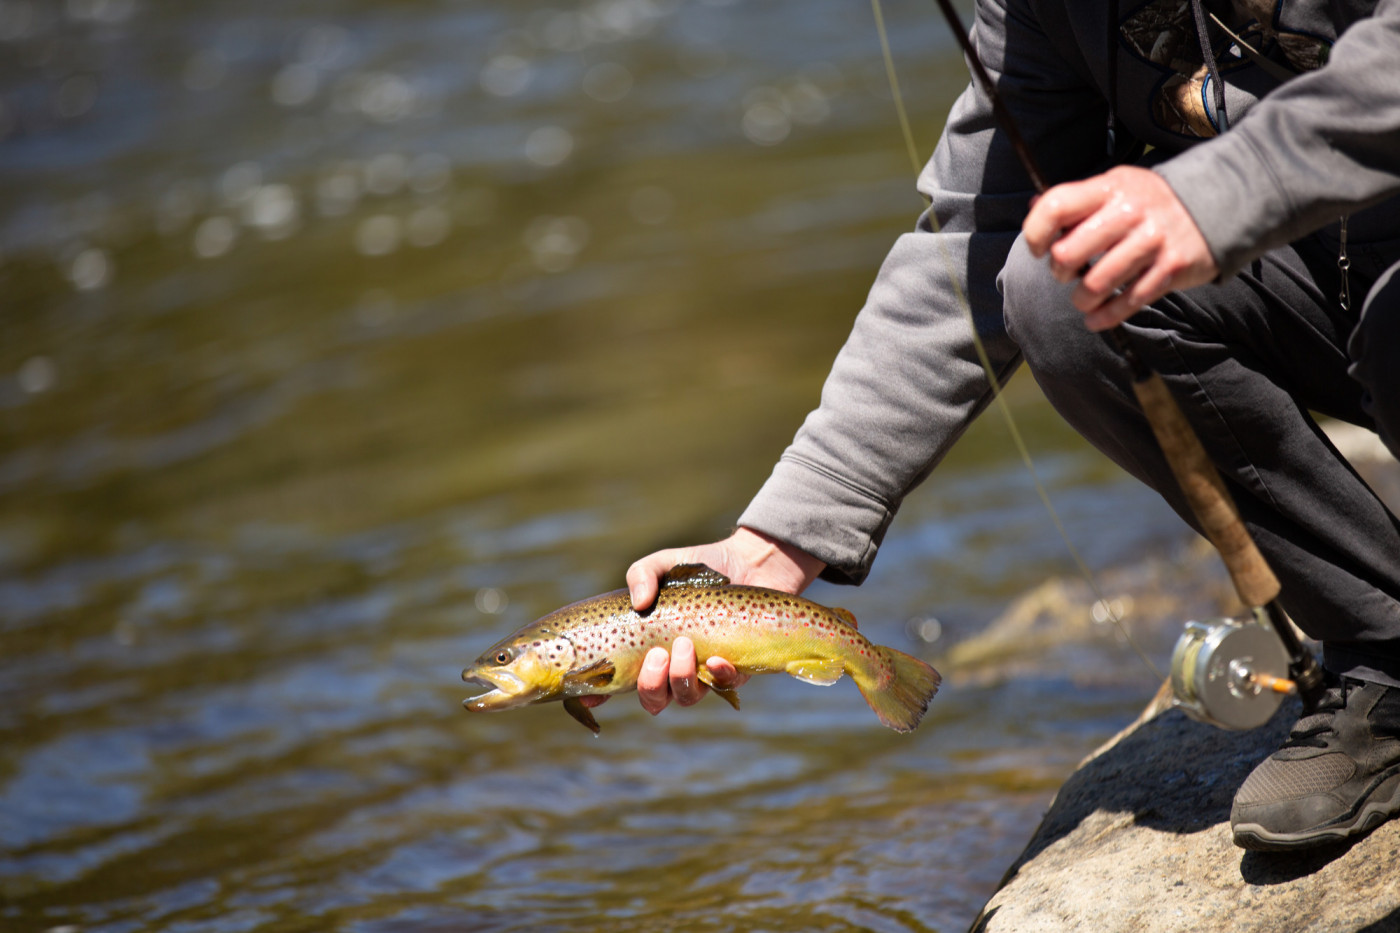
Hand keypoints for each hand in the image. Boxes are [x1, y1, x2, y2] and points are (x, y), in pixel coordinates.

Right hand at [580, 527, 824, 715]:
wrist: (750, 564)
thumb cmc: (700, 569)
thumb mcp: (663, 564)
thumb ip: (642, 574)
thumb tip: (640, 602)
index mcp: (647, 648)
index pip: (618, 680)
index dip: (599, 695)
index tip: (590, 697)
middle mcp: (672, 667)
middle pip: (653, 699)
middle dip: (650, 684)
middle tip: (657, 655)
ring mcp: (703, 672)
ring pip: (685, 697)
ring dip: (679, 678)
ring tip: (685, 645)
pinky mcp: (736, 670)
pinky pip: (723, 687)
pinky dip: (718, 677)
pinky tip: (717, 659)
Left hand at [1021, 166, 1218, 330]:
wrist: (1218, 203)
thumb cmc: (1150, 201)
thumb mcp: (1116, 186)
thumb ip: (1078, 201)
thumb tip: (1032, 209)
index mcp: (1109, 187)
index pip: (1056, 206)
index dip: (1035, 233)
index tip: (1038, 249)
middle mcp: (1130, 212)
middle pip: (1069, 252)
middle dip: (1059, 272)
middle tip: (1065, 274)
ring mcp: (1151, 241)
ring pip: (1096, 284)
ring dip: (1082, 300)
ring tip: (1083, 300)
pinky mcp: (1171, 268)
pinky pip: (1128, 302)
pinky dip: (1105, 317)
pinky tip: (1096, 319)